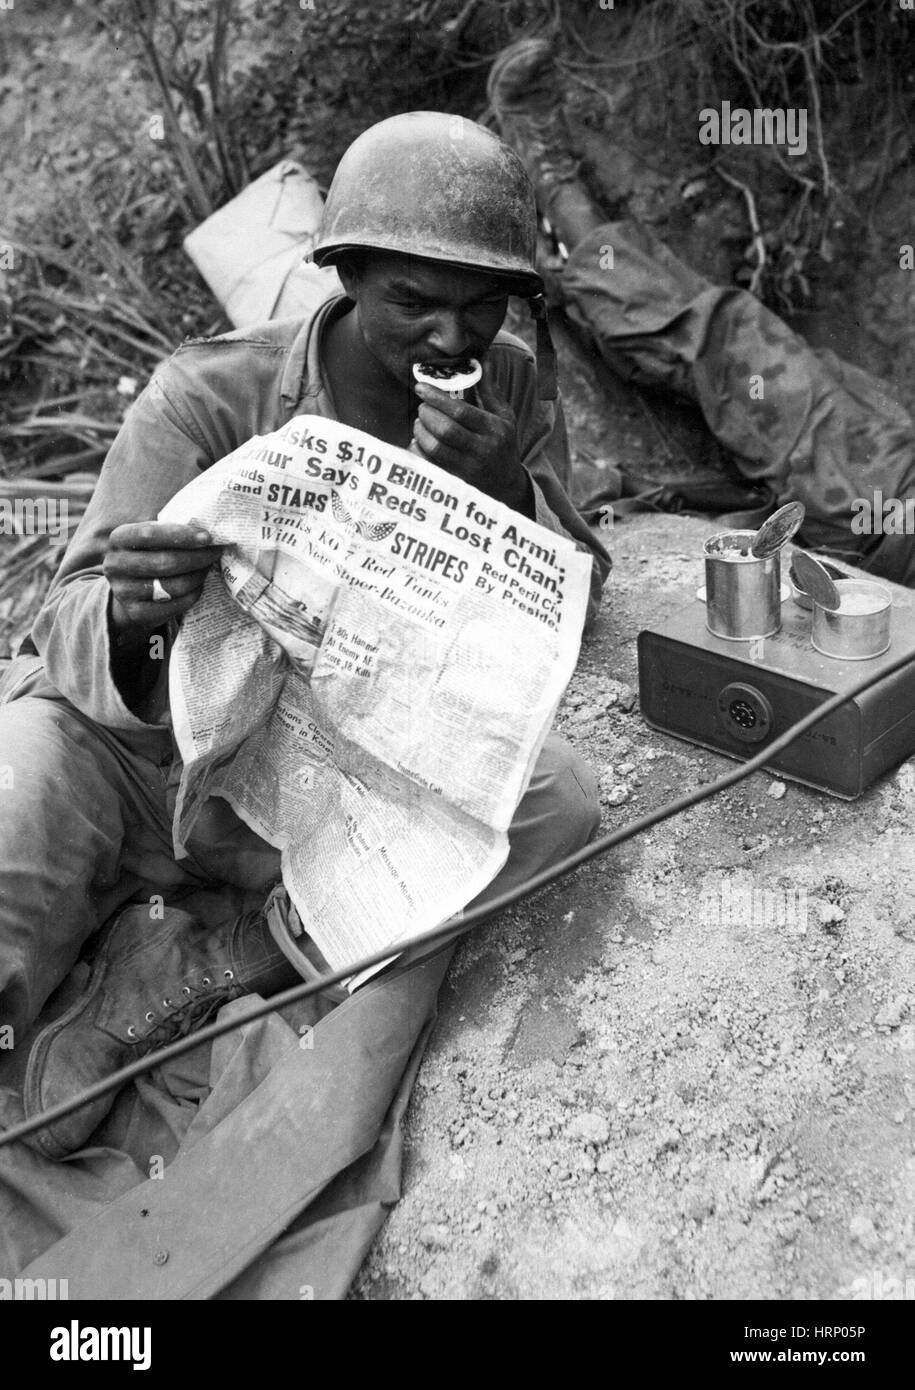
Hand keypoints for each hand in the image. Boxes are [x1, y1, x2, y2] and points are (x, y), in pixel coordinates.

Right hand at [104, 521, 222, 638]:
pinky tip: (199, 585)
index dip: (180, 535)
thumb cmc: (148, 555)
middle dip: (197, 557)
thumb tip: (208, 532)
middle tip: (215, 553)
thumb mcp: (151, 539)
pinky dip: (193, 594)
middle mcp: (115, 564)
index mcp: (118, 538)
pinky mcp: (136, 613)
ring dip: (198, 576)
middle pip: (164, 562)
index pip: (148, 534)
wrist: (128, 590)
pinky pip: (175, 604)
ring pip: (172, 585)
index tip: (207, 537)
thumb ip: (171, 531)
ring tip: (208, 567)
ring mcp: (123, 591)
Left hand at [412, 368, 530, 512]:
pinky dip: (418, 451)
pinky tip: (418, 442)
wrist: (506, 485)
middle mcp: (482, 450)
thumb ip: (489, 390)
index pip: (461, 411)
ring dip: (420, 432)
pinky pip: (429, 465)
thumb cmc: (503, 445)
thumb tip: (482, 359)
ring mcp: (468, 469)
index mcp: (494, 430)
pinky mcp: (455, 481)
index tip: (421, 388)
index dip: (437, 398)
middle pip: (445, 429)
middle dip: (427, 414)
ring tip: (419, 423)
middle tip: (421, 408)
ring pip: (435, 448)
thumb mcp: (504, 417)